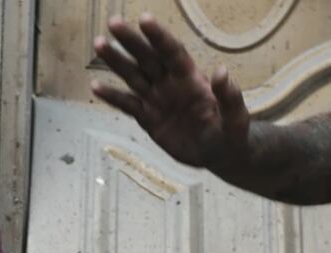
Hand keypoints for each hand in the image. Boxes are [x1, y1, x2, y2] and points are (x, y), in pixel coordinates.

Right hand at [90, 13, 248, 168]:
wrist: (220, 155)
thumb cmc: (233, 135)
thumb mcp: (236, 119)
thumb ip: (229, 96)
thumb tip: (220, 71)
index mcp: (191, 80)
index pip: (173, 53)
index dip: (159, 37)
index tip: (144, 19)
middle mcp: (171, 85)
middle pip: (148, 58)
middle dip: (131, 41)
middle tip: (113, 23)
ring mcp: (158, 100)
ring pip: (133, 76)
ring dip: (116, 61)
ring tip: (99, 44)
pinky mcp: (148, 119)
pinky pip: (127, 105)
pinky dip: (112, 97)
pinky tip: (95, 87)